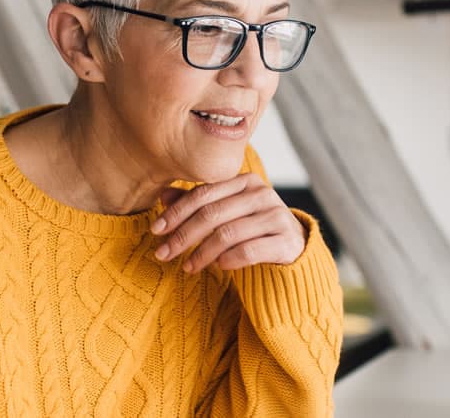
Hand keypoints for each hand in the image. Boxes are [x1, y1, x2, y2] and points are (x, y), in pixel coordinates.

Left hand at [150, 172, 306, 272]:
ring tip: (187, 267)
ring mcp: (277, 216)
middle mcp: (263, 194)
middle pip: (212, 214)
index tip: (156, 230)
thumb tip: (163, 197)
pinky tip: (217, 267)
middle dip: (183, 235)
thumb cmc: (253, 229)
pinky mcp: (286, 241)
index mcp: (246, 181)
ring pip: (228, 233)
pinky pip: (249, 251)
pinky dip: (227, 260)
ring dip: (201, 253)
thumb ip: (198, 204)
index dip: (177, 212)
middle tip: (163, 253)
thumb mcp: (226, 213)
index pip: (203, 194)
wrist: (294, 248)